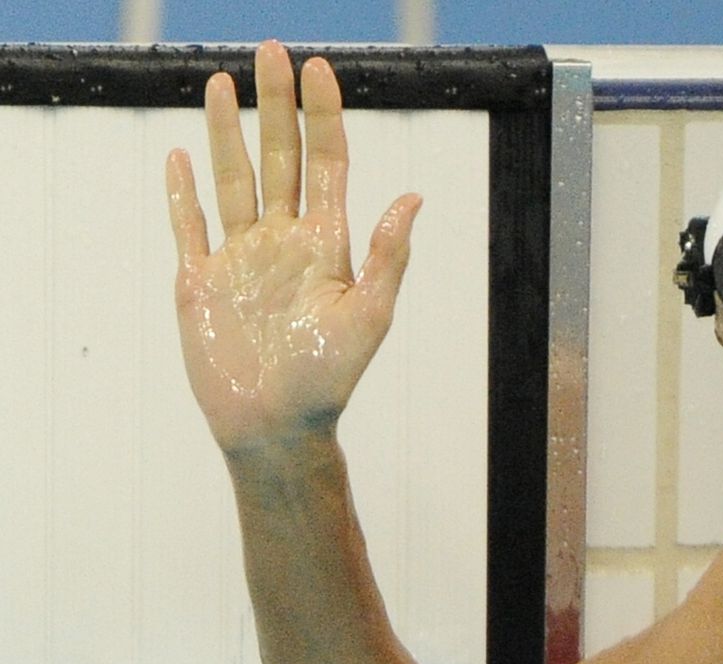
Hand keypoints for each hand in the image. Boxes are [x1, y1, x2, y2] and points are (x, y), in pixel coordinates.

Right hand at [166, 40, 421, 452]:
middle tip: (269, 51)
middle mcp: (284, 241)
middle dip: (275, 104)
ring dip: (225, 133)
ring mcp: (241, 258)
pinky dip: (183, 193)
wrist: (276, 426)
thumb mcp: (370, 316)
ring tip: (219, 84)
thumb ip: (389, 256)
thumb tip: (414, 197)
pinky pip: (190, 226)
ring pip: (233, 180)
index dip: (324, 116)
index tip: (320, 69)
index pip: (326, 164)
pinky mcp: (202, 281)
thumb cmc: (329, 379)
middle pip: (279, 157)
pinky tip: (181, 157)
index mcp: (327, 244)